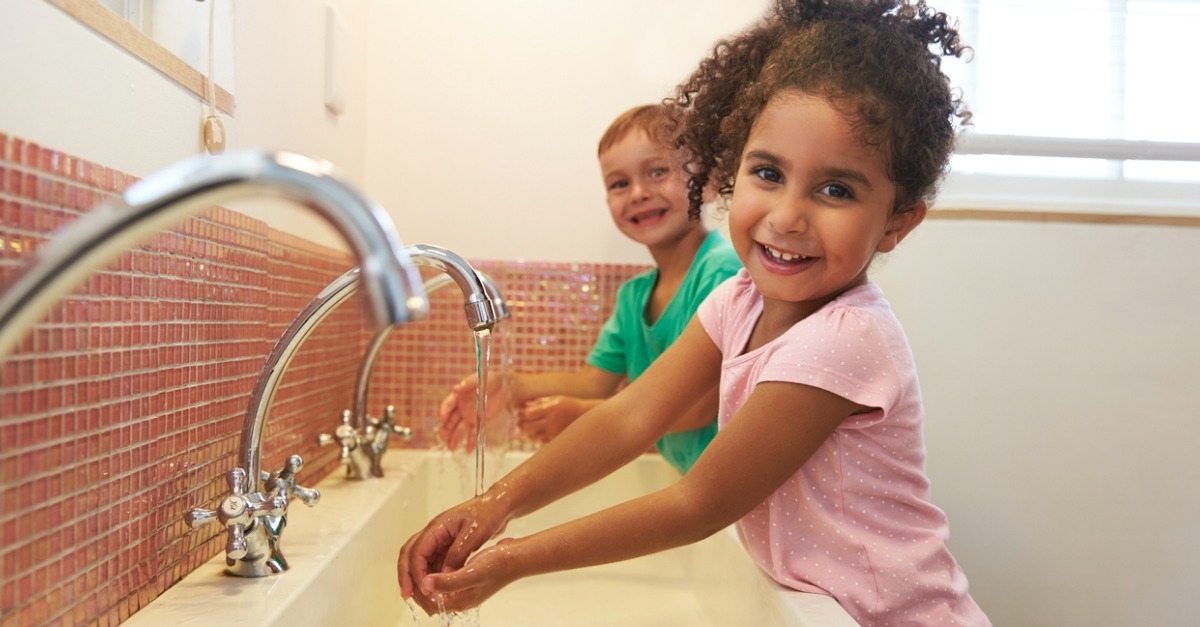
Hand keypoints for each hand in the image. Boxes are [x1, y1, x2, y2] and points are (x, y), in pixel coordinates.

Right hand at [397, 495, 510, 613]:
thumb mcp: (474, 535)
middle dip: (407, 574)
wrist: (498, 505)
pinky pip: (433, 560)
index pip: (417, 550)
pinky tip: (435, 587)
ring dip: (418, 576)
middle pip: (410, 553)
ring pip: (420, 559)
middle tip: (406, 594)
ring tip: (420, 595)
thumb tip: (444, 575)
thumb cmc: (488, 514)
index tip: (421, 588)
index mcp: (437, 527)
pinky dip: (431, 574)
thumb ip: (458, 555)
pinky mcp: (447, 544)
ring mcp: (440, 538)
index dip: (416, 571)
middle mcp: (434, 532)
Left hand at [418, 539, 519, 612]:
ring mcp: (464, 590)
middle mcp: (460, 598)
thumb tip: (426, 584)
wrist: (516, 557)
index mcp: (459, 601)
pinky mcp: (468, 580)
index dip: (417, 591)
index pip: (429, 604)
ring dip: (427, 579)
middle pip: (431, 599)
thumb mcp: (471, 572)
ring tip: (421, 563)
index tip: (411, 576)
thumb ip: (448, 581)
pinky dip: (437, 573)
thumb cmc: (498, 565)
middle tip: (412, 570)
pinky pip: (446, 580)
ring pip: (438, 588)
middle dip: (419, 586)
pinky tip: (436, 559)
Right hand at [437, 373, 510, 450]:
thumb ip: (467, 384)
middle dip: (446, 428)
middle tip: (443, 437)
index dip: (444, 410)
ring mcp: (469, 415)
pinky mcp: (479, 421)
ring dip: (455, 437)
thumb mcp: (479, 380)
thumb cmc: (490, 380)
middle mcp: (461, 407)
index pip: (448, 404)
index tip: (442, 417)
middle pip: (451, 420)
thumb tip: (454, 388)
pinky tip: (468, 450)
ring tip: (451, 448)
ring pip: (460, 428)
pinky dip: (470, 441)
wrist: (505, 387)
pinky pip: (473, 432)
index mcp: (459, 396)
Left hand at [516, 395, 589, 442]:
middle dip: (520, 425)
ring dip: (527, 433)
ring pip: (533, 437)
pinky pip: (541, 441)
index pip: (527, 414)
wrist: (586, 416)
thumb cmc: (569, 405)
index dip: (520, 414)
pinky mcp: (556, 439)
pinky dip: (537, 438)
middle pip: (527, 427)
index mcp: (549, 409)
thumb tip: (524, 405)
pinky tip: (539, 432)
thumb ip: (539, 402)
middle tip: (519, 422)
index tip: (519, 413)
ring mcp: (553, 432)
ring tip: (529, 428)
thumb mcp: (555, 398)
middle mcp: (550, 422)